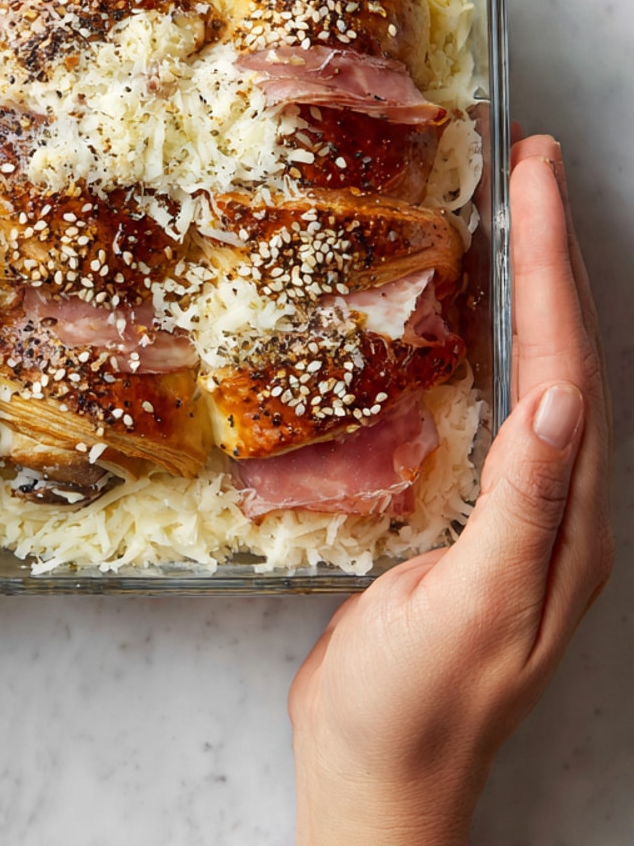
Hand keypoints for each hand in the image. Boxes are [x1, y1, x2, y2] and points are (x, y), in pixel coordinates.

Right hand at [288, 135, 613, 845]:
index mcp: (565, 519)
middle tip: (528, 167)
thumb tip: (561, 403)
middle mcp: (553, 502)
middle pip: (564, 355)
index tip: (533, 178)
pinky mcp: (462, 513)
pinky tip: (460, 320)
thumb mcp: (471, 610)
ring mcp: (510, 507)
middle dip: (551, 256)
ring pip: (530, 372)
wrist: (378, 775)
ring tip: (507, 215)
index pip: (567, 366)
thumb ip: (520, 509)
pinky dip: (483, 345)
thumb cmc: (415, 704)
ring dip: (525, 290)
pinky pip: (485, 405)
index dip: (552, 267)